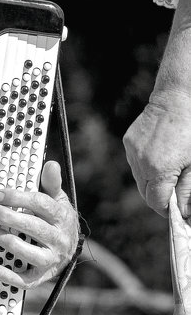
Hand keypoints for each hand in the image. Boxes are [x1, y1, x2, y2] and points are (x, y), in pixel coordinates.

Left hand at [0, 160, 78, 288]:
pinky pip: (28, 280)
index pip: (40, 204)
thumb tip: (51, 164)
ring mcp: (52, 258)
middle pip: (35, 227)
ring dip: (14, 245)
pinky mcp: (43, 275)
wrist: (70, 247)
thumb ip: (51, 183)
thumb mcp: (57, 199)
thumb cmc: (56, 219)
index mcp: (61, 217)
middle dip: (9, 217)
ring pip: (34, 255)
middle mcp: (59, 239)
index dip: (17, 197)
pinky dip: (10, 277)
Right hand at [124, 87, 190, 216]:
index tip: (178, 211)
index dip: (167, 211)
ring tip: (169, 172)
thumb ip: (188, 190)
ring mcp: (132, 152)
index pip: (155, 202)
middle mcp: (140, 163)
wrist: (176, 102)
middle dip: (159, 198)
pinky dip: (146, 167)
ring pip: (139, 179)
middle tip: (175, 194)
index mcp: (158, 170)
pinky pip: (135, 163)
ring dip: (152, 182)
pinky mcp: (128, 142)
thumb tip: (184, 212)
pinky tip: (159, 157)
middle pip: (145, 193)